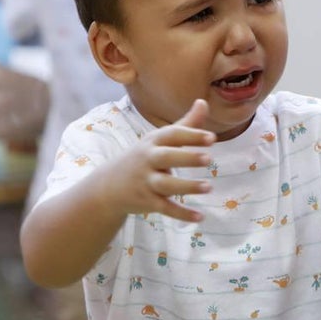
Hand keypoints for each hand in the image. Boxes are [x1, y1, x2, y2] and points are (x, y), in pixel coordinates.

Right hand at [106, 99, 215, 222]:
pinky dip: (181, 214)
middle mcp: (148, 160)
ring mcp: (146, 182)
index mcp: (153, 142)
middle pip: (167, 157)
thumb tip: (204, 102)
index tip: (212, 138)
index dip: (191, 135)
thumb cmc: (144, 157)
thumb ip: (185, 124)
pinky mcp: (146, 201)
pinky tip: (200, 217)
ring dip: (187, 186)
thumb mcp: (160, 139)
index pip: (172, 135)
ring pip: (166, 184)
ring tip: (208, 187)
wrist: (109, 185)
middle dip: (186, 157)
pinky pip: (165, 208)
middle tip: (209, 158)